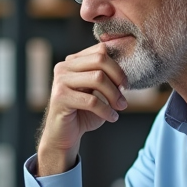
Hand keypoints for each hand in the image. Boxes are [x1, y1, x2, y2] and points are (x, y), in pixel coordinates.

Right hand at [37, 42, 127, 175]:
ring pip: (98, 78)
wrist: (64, 135)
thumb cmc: (83, 113)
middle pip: (100, 59)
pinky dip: (106, 110)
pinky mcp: (61, 98)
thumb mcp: (97, 92)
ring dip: (114, 95)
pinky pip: (92, 101)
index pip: (100, 50)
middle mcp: (64, 67)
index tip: (124, 84)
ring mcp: (60, 81)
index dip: (117, 66)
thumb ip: (107, 78)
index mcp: (73, 62)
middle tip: (124, 95)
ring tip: (120, 107)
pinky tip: (112, 117)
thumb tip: (125, 73)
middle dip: (118, 77)